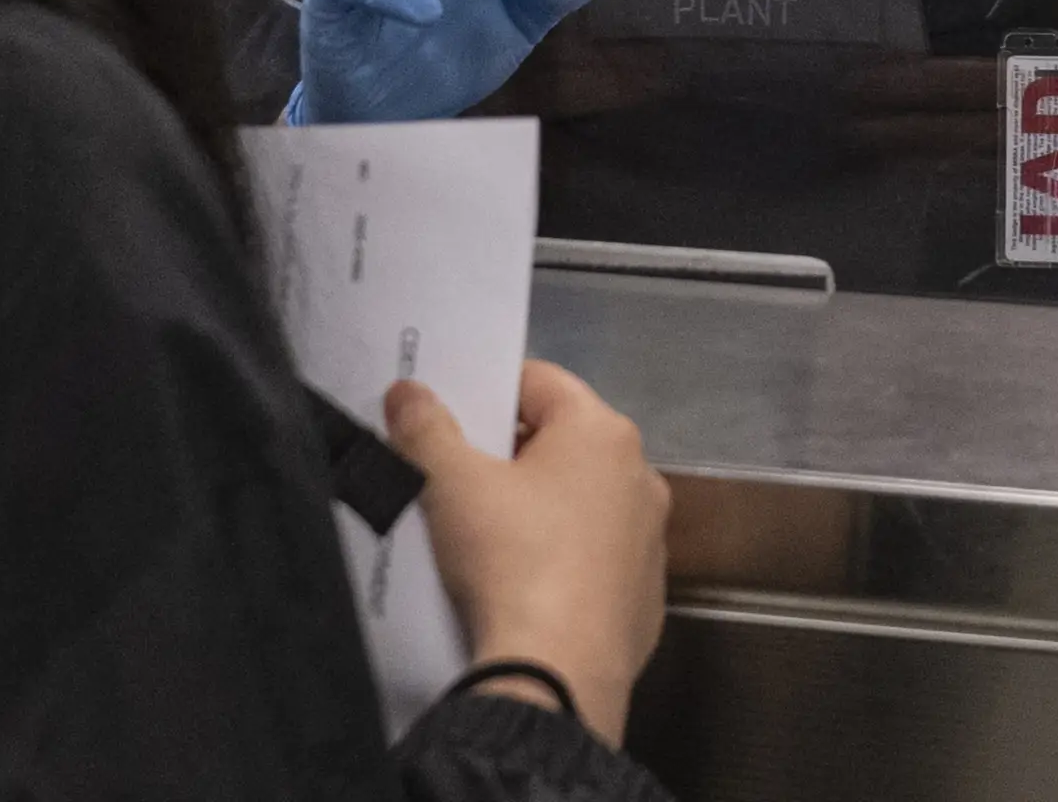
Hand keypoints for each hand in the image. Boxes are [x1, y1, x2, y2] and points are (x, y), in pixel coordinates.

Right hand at [386, 360, 667, 748]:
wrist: (556, 675)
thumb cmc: (509, 556)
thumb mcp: (450, 483)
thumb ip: (425, 427)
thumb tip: (407, 392)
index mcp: (602, 432)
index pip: (537, 381)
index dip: (485, 393)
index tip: (448, 424)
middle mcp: (640, 476)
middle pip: (562, 442)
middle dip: (509, 454)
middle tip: (456, 479)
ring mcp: (650, 541)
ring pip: (581, 503)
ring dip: (538, 509)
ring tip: (485, 538)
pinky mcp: (646, 598)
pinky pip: (594, 560)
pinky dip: (561, 562)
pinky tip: (522, 589)